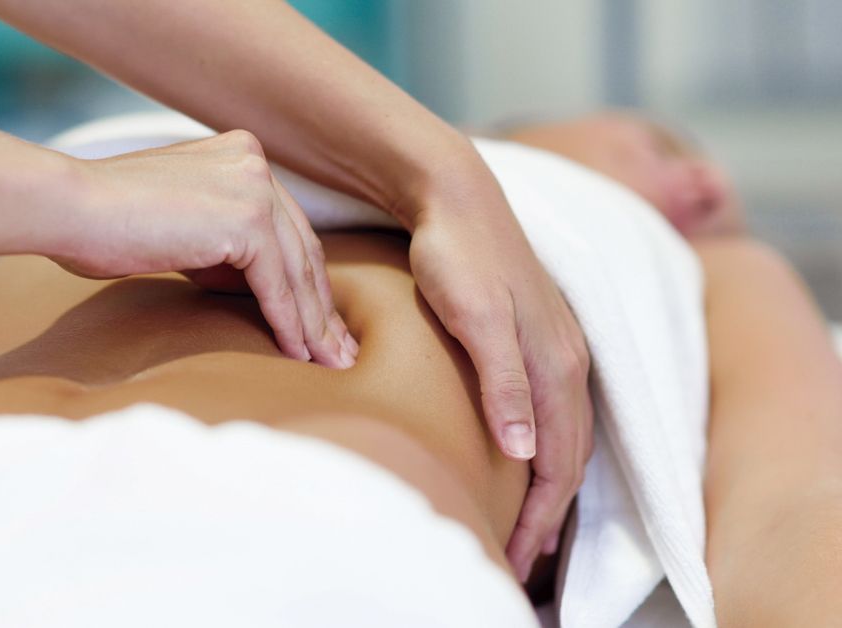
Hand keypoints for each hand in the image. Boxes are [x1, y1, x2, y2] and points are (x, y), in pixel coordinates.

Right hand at [55, 130, 357, 368]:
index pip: (286, 229)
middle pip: (301, 248)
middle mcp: (254, 161)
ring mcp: (253, 186)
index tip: (319, 323)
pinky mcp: (246, 218)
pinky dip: (289, 323)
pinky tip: (297, 354)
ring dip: (314, 324)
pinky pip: (277, 284)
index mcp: (240, 154)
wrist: (71, 209)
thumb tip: (256, 287)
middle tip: (338, 351)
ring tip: (328, 364)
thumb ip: (221, 244)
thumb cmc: (104, 225)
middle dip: (321, 307)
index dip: (305, 281)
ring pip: (297, 270)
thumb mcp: (180, 228)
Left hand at [407, 175, 593, 581]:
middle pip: (570, 456)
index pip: (559, 461)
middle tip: (520, 559)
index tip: (517, 557)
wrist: (455, 194)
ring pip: (566, 435)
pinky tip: (526, 457)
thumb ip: (503, 382)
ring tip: (528, 525)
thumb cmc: (456, 255)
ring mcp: (557, 346)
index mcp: (557, 364)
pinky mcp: (537, 335)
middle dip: (548, 513)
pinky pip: (555, 410)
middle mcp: (568, 359)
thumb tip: (526, 452)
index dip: (540, 515)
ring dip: (549, 486)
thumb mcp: (475, 318)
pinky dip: (546, 448)